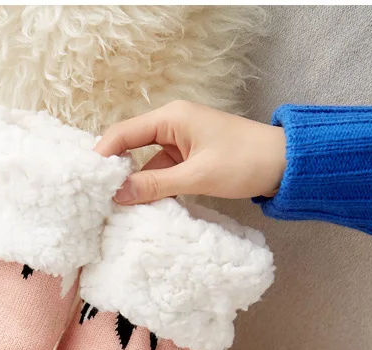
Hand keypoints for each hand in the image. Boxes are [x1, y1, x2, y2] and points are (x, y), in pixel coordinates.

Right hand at [94, 101, 286, 204]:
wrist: (285, 164)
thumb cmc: (245, 161)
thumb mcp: (197, 176)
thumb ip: (155, 185)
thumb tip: (118, 195)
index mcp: (172, 118)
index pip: (123, 133)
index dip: (102, 156)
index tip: (86, 181)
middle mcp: (172, 125)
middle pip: (131, 148)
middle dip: (116, 172)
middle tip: (97, 199)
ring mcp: (180, 142)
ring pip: (146, 164)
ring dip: (136, 185)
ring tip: (117, 209)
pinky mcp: (189, 158)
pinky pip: (162, 173)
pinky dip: (153, 189)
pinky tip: (144, 208)